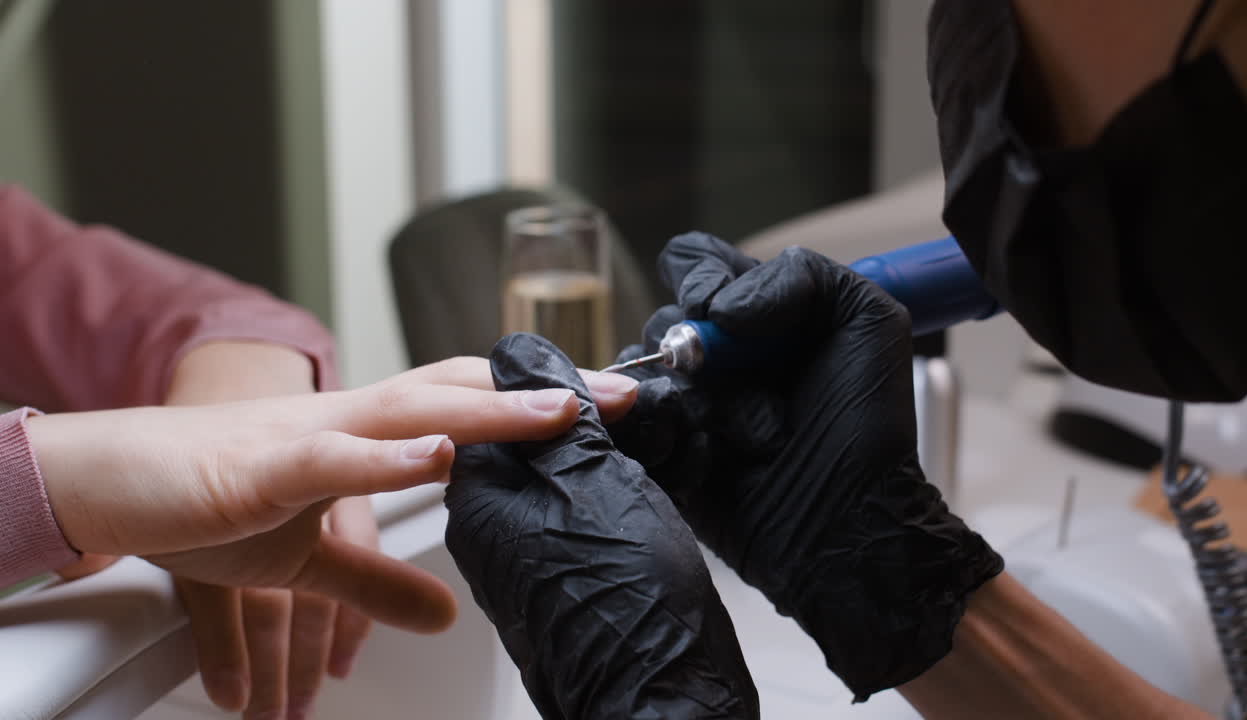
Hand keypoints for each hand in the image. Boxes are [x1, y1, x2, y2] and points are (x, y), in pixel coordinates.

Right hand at [156, 344, 640, 718]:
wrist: (116, 484)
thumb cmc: (211, 502)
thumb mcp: (310, 560)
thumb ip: (378, 582)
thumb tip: (445, 614)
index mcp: (366, 436)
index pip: (464, 404)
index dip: (533, 402)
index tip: (605, 408)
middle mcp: (350, 422)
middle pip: (460, 393)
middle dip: (542, 393)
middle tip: (625, 395)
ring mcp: (311, 437)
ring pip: (412, 412)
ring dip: (489, 410)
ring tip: (561, 410)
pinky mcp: (265, 467)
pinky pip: (334, 457)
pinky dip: (387, 456)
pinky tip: (438, 452)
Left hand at [445, 334, 759, 718]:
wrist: (658, 693)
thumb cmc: (627, 604)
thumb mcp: (592, 486)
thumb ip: (557, 424)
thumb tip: (527, 365)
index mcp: (480, 502)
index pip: (495, 409)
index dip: (556, 387)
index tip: (612, 387)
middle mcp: (488, 532)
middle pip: (520, 441)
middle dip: (576, 415)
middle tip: (631, 408)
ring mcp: (520, 559)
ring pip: (548, 475)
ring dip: (591, 449)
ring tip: (638, 437)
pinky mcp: (552, 578)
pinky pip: (567, 511)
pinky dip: (601, 488)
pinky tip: (636, 484)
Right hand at [608, 233, 1002, 698]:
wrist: (849, 523)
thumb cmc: (866, 426)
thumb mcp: (865, 319)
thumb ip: (801, 275)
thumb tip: (718, 309)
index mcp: (754, 316)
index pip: (694, 263)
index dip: (700, 277)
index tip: (723, 314)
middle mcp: (712, 357)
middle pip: (661, 321)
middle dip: (699, 356)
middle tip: (747, 393)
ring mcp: (683, 407)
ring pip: (638, 376)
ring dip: (689, 404)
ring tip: (744, 442)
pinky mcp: (661, 456)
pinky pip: (626, 429)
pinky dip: (663, 440)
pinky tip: (708, 461)